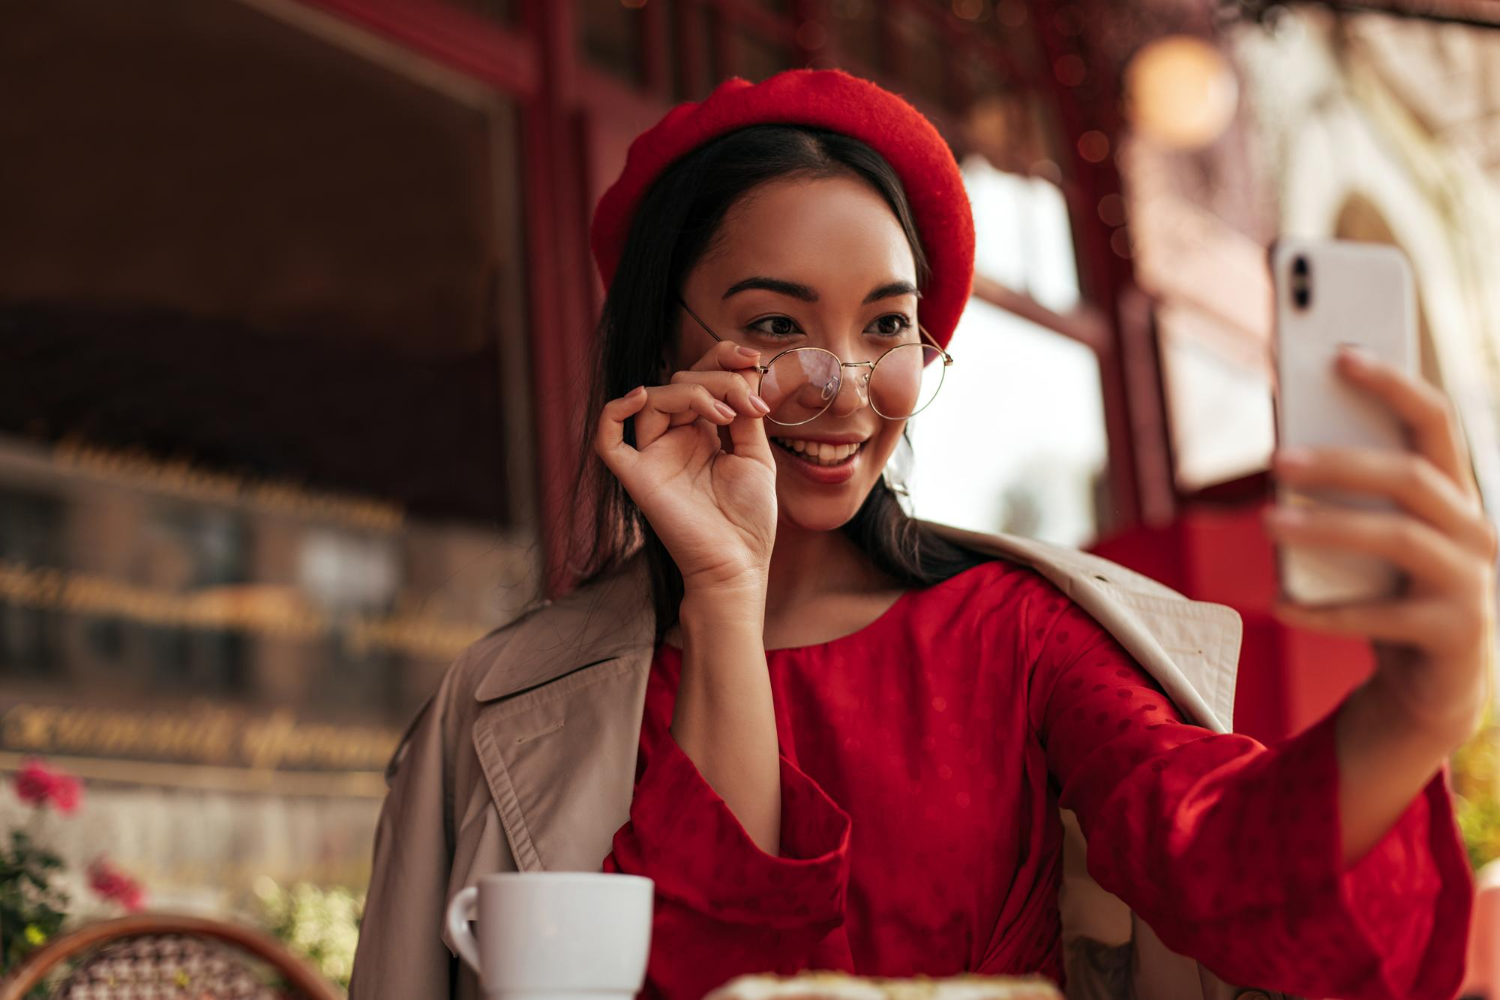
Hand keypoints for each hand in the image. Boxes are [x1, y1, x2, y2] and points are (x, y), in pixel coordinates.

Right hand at [595, 340, 777, 593]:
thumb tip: (742, 380)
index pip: (700, 377)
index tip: (751, 359)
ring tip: (726, 415)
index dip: (720, 357)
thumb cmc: (748, 519)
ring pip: (653, 399)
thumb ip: (745, 416)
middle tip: (750, 404)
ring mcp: (653, 456)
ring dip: (692, 393)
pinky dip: (615, 412)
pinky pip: (608, 441)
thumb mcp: (757, 457)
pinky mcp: (638, 477)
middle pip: (679, 381)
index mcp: (702, 432)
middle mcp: (674, 439)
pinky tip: (638, 398)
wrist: (738, 565)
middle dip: (717, 379)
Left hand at [1265, 346, 1498, 750]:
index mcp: (1455, 493)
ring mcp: (1474, 583)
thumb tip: (1282, 436)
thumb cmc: (1389, 593)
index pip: (1435, 420)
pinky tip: (1281, 605)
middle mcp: (1476, 530)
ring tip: (1267, 522)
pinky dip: (1324, 610)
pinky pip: (1382, 616)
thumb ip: (1343, 492)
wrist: (1430, 686)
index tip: (1340, 354)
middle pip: (1413, 477)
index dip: (1394, 383)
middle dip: (1343, 462)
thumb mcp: (1370, 538)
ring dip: (1329, 527)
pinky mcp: (1457, 635)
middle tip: (1275, 459)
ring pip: (1400, 538)